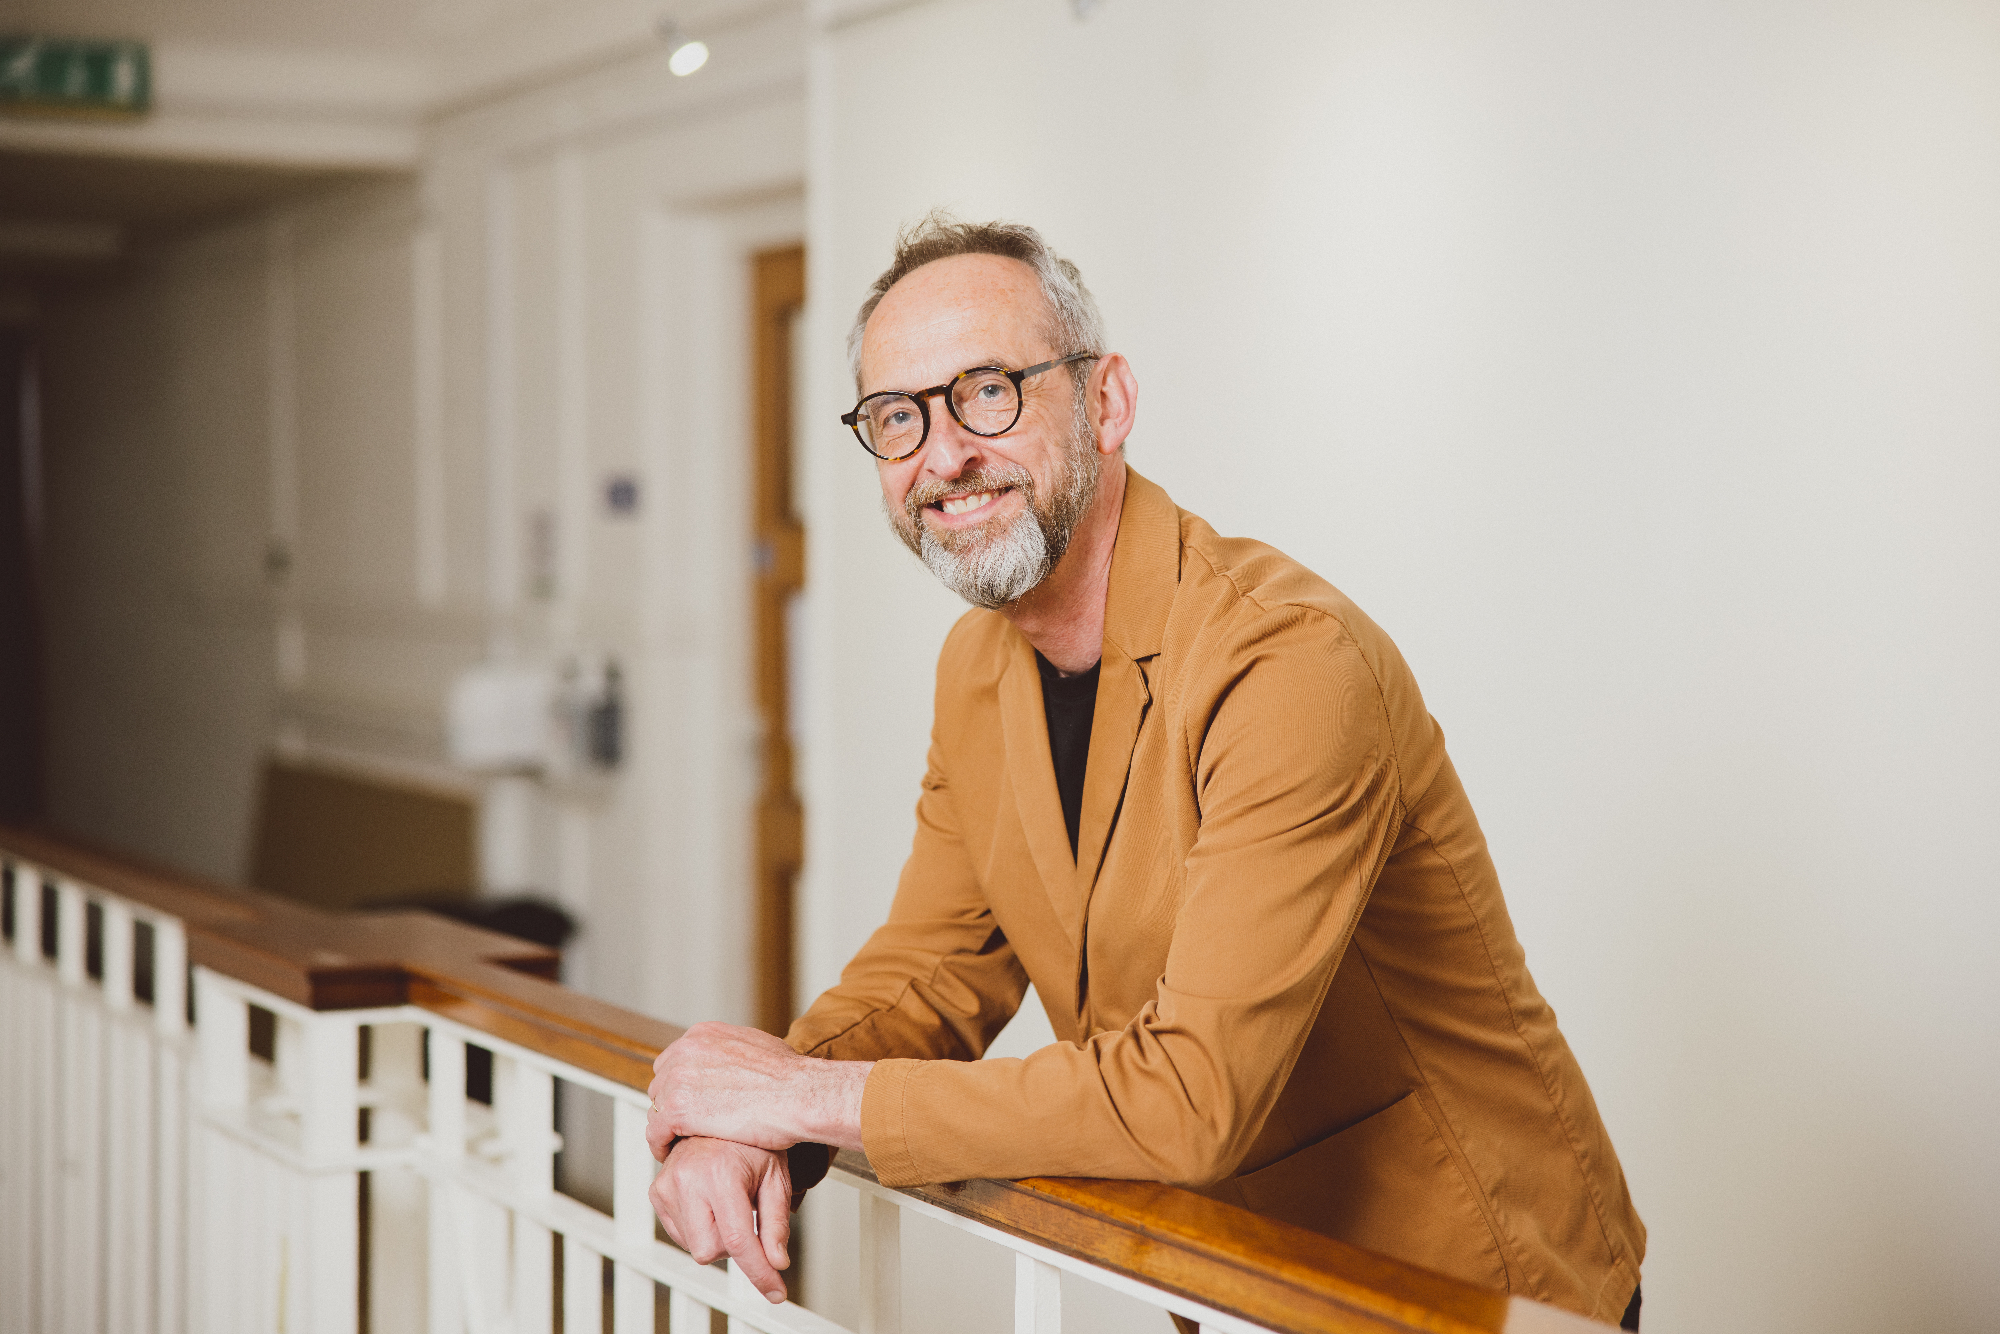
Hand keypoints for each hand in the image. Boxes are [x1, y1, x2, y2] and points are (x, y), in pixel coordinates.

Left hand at [646, 1022, 870, 1160]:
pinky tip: (671, 1153)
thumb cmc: (791, 1077)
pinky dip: (661, 1145)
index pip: (674, 1061)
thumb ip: (734, 1051)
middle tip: (685, 1126)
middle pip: (661, 1084)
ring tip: (679, 1143)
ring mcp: (678, 1080)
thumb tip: (735, 1060)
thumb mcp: (759, 1046)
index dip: (681, 1086)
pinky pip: (655, 1133)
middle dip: (673, 1105)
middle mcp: (685, 1051)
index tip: (690, 1104)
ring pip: (657, 1109)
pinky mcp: (678, 1111)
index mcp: (703, 1034)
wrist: (799, 1095)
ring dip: (667, 1126)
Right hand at [648, 1137, 792, 1302]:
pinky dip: (700, 1228)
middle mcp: (688, 1178)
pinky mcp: (656, 1192)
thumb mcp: (775, 1177)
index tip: (775, 1290)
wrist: (717, 1116)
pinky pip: (680, 1234)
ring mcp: (667, 1185)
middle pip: (710, 1251)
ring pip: (695, 1246)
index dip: (759, 1272)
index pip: (737, 1240)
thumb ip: (776, 1224)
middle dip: (733, 1245)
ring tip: (727, 1201)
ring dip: (716, 1236)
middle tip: (747, 1215)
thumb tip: (777, 1261)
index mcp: (720, 1173)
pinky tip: (709, 1202)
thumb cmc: (749, 1142)